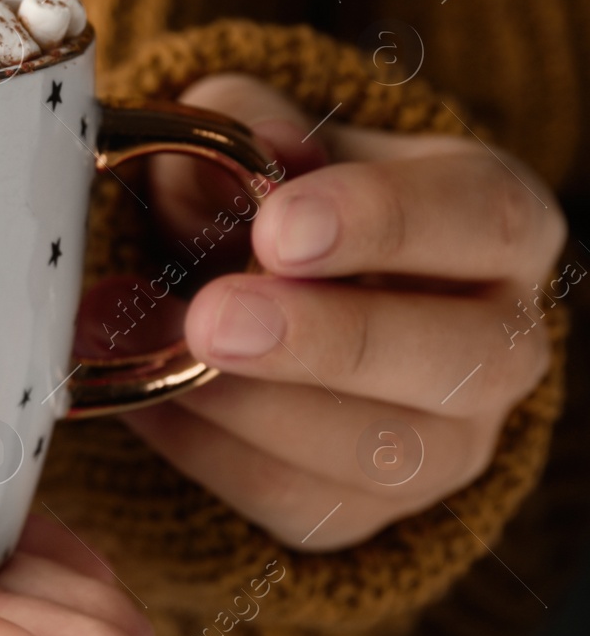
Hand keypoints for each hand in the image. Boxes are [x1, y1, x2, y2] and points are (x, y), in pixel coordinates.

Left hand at [110, 76, 565, 549]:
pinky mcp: (370, 509)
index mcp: (494, 222)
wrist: (250, 292)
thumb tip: (249, 146)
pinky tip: (136, 395)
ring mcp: (449, 442)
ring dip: (244, 406)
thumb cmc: (270, 197)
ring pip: (378, 453)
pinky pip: (296, 501)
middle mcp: (500, 341)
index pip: (481, 219)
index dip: (385, 224)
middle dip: (325, 342)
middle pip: (460, 360)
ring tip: (134, 345)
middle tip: (211, 318)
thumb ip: (245, 126)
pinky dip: (203, 449)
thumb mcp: (256, 136)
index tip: (276, 229)